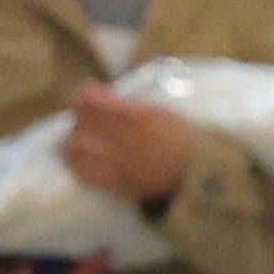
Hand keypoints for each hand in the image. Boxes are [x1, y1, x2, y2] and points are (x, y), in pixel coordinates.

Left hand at [59, 86, 199, 201]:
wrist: (200, 172)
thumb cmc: (184, 138)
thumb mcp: (160, 112)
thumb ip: (131, 106)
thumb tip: (105, 100)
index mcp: (137, 115)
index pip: (91, 100)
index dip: (82, 93)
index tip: (85, 92)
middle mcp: (124, 136)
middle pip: (80, 121)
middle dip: (78, 116)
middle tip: (85, 117)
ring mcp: (119, 161)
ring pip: (76, 146)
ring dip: (72, 139)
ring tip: (79, 138)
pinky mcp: (118, 182)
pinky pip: (84, 171)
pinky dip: (76, 161)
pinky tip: (78, 157)